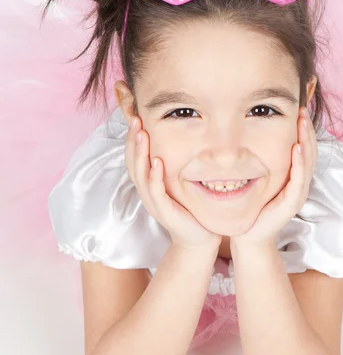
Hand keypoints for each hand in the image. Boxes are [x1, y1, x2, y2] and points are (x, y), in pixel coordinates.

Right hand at [125, 115, 221, 252]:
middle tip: (135, 119)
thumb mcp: (178, 182)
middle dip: (133, 140)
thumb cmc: (189, 207)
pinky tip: (157, 162)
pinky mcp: (163, 210)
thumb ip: (173, 164)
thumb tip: (179, 138)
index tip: (135, 116)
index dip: (132, 137)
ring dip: (141, 153)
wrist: (198, 238)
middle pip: (133, 161)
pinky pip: (155, 191)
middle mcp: (146, 190)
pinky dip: (155, 176)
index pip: (134, 156)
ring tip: (142, 134)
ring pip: (140, 174)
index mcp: (147, 182)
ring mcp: (152, 201)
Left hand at [231, 107, 317, 248]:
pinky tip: (296, 148)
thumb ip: (261, 161)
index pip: (304, 148)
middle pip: (309, 151)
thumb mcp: (259, 178)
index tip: (299, 109)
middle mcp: (299, 183)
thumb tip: (252, 136)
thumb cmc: (253, 206)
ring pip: (307, 162)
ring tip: (303, 124)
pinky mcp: (292, 202)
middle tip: (303, 110)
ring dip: (306, 141)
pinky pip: (299, 179)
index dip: (303, 129)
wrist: (250, 235)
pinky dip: (299, 163)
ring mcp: (297, 193)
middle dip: (307, 130)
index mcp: (294, 176)